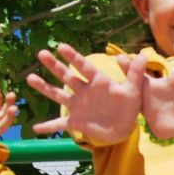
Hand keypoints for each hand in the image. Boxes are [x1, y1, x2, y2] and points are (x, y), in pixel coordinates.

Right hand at [24, 43, 141, 144]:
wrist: (124, 127)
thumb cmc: (129, 106)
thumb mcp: (134, 90)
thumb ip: (135, 73)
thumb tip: (143, 55)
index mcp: (98, 82)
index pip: (84, 67)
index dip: (73, 57)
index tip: (61, 46)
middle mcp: (84, 91)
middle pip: (67, 76)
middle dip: (54, 66)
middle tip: (41, 54)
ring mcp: (78, 106)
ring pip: (58, 95)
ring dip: (44, 87)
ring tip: (29, 78)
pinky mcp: (76, 122)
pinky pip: (59, 124)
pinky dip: (48, 127)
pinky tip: (35, 128)